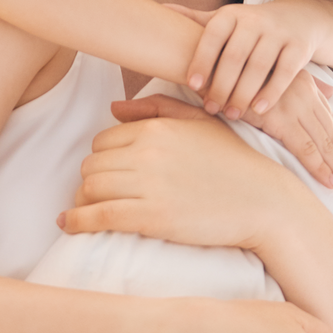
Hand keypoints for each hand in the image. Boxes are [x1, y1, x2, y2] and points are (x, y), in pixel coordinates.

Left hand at [59, 97, 305, 249]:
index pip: (104, 140)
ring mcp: (148, 185)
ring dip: (83, 200)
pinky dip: (76, 220)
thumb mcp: (200, 123)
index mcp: (157, 129)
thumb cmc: (236, 162)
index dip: (104, 158)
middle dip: (92, 179)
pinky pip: (97, 215)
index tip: (111, 174)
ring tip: (86, 210)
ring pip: (90, 188)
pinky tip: (68, 224)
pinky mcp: (150, 217)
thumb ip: (156, 109)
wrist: (264, 201)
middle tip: (100, 194)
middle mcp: (147, 153)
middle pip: (92, 164)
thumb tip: (112, 108)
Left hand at [174, 0, 324, 119]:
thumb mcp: (225, 21)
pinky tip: (258, 109)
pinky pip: (285, 73)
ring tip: (232, 114)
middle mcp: (254, 20)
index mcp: (230, 15)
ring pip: (259, 67)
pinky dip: (271, 92)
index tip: (190, 86)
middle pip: (234, 56)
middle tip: (211, 108)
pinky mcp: (299, 47)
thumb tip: (158, 9)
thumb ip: (195, 20)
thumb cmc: (250, 27)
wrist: (299, 18)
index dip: (200, 61)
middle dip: (221, 85)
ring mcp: (279, 33)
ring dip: (243, 93)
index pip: (211, 37)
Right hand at [248, 71, 332, 195]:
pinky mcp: (278, 119)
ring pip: (325, 145)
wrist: (211, 58)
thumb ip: (307, 84)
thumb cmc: (238, 68)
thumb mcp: (277, 74)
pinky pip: (304, 147)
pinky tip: (331, 181)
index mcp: (307, 89)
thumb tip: (330, 92)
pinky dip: (319, 166)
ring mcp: (294, 107)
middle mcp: (306, 97)